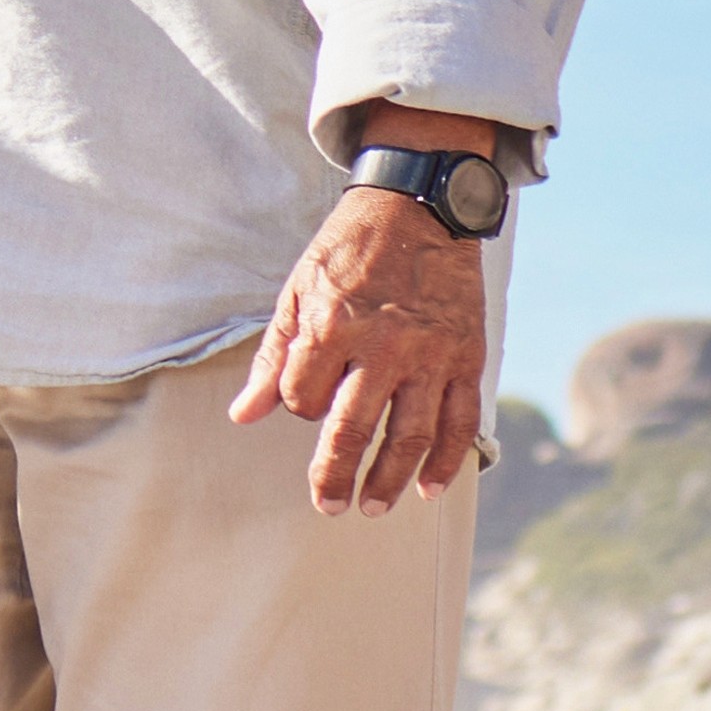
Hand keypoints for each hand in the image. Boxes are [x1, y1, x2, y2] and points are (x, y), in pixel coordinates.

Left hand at [236, 174, 497, 514]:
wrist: (421, 203)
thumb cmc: (351, 247)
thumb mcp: (299, 290)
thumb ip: (273, 356)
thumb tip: (244, 415)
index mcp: (333, 326)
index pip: (303, 399)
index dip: (299, 406)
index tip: (306, 399)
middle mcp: (383, 345)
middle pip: (352, 429)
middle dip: (336, 475)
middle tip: (329, 506)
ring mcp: (429, 353)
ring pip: (409, 434)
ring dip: (390, 479)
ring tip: (374, 506)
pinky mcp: (466, 355)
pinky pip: (459, 419)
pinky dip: (447, 458)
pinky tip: (430, 487)